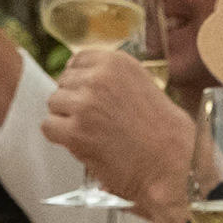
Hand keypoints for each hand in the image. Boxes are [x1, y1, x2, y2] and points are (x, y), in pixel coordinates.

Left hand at [40, 47, 196, 215]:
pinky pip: (49, 127)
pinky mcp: (76, 132)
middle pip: (63, 82)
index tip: (88, 95)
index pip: (77, 60)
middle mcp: (99, 78)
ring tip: (90, 133)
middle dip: (73, 101)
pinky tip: (81, 144)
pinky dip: (60, 138)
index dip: (79, 80)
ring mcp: (85, 104)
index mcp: (117, 63)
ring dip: (66, 119)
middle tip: (94, 121)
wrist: (174, 163)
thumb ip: (111, 80)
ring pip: (53, 104)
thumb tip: (80, 81)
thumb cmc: (164, 132)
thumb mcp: (141, 86)